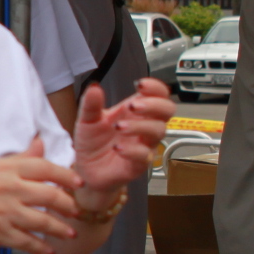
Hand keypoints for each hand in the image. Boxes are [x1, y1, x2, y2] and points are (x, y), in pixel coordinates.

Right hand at [0, 139, 78, 253]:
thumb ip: (21, 158)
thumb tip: (42, 142)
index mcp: (5, 168)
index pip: (44, 168)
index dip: (66, 176)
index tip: (78, 183)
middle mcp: (7, 188)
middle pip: (50, 195)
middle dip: (68, 205)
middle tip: (77, 211)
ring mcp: (3, 212)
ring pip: (43, 221)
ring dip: (60, 229)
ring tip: (70, 233)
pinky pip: (27, 242)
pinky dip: (41, 248)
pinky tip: (50, 250)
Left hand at [71, 78, 171, 194]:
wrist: (86, 169)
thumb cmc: (93, 142)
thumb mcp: (87, 120)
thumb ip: (90, 104)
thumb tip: (94, 86)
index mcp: (134, 111)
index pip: (157, 95)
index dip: (155, 87)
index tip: (141, 84)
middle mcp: (144, 126)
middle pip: (167, 110)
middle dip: (154, 105)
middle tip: (133, 106)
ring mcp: (144, 145)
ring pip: (158, 131)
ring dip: (140, 126)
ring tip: (119, 127)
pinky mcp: (139, 164)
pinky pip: (145, 155)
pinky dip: (133, 150)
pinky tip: (118, 148)